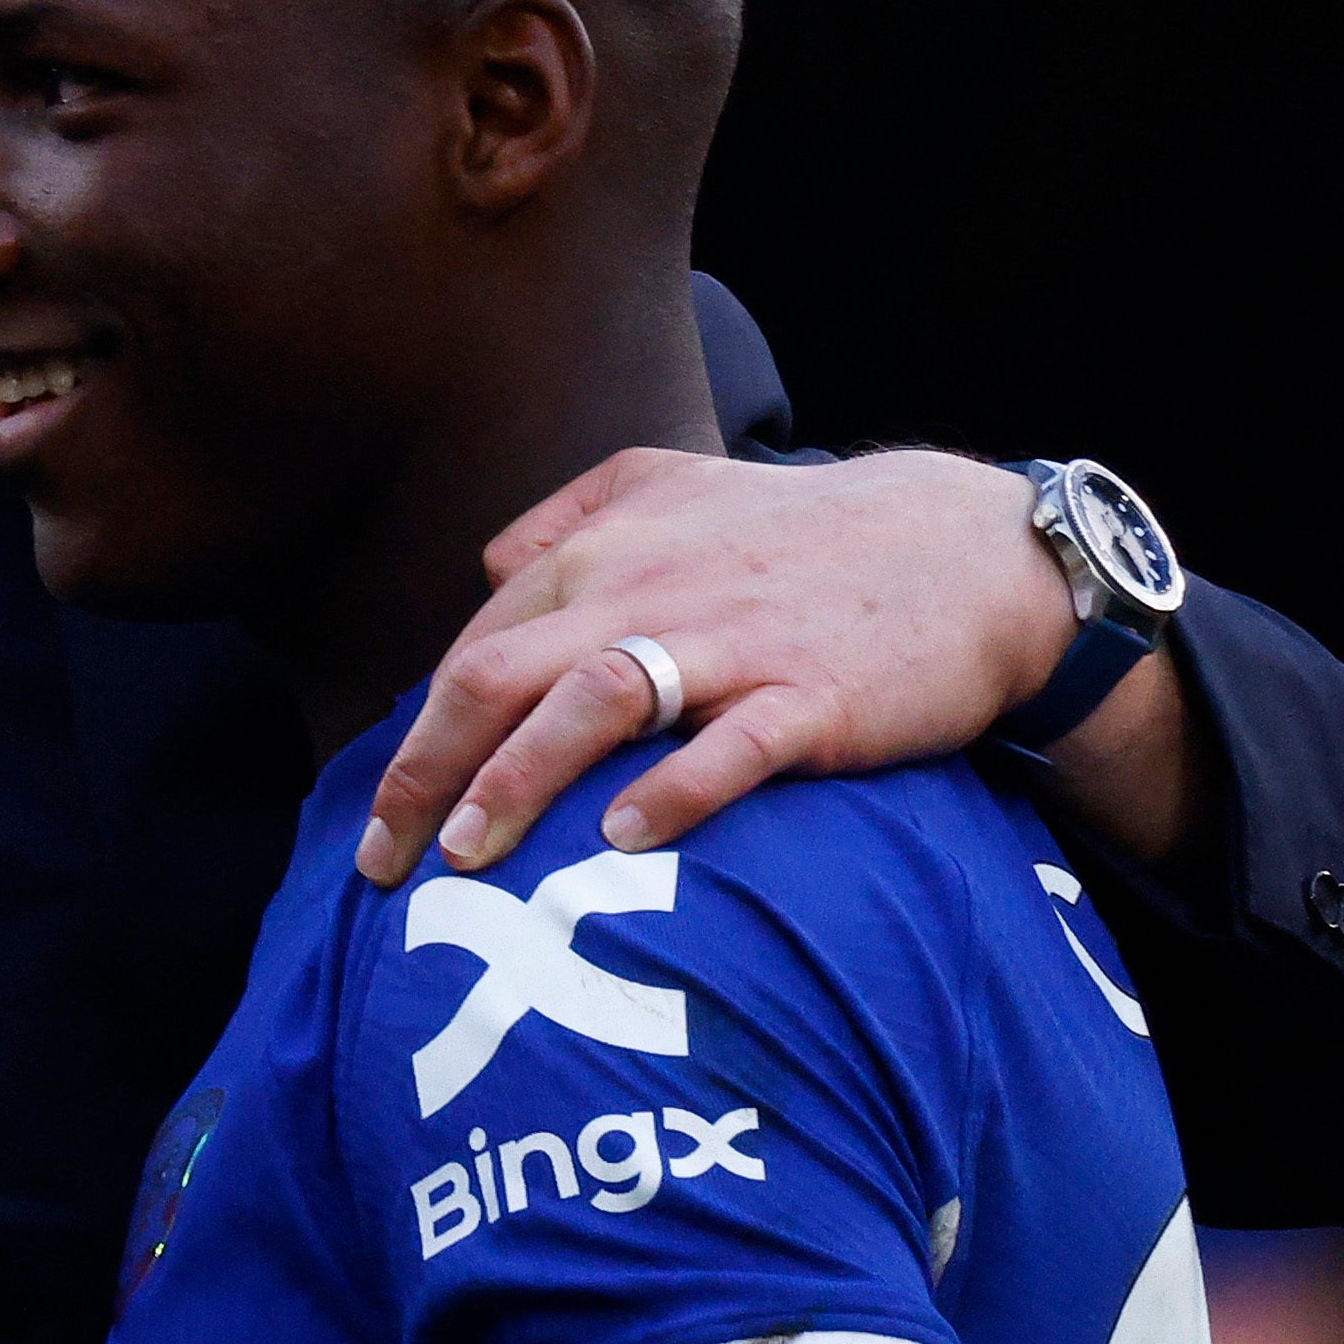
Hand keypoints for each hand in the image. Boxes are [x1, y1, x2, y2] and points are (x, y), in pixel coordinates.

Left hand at [359, 447, 1088, 881]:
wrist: (963, 550)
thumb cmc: (802, 533)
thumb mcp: (673, 482)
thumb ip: (570, 513)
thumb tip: (489, 566)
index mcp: (603, 551)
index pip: (477, 647)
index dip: (417, 732)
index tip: (382, 812)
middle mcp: (647, 589)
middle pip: (500, 676)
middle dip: (425, 772)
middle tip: (381, 862)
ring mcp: (730, 643)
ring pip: (592, 702)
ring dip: (517, 781)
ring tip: (466, 857)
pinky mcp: (811, 695)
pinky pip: (730, 746)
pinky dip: (673, 790)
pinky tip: (623, 838)